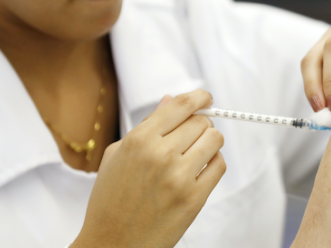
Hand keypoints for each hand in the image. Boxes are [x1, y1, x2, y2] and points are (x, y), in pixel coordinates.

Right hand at [71, 90, 225, 247]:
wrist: (112, 245)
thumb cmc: (111, 200)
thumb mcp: (117, 156)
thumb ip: (147, 126)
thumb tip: (170, 101)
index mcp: (139, 141)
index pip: (181, 105)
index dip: (199, 97)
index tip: (206, 98)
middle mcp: (161, 155)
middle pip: (201, 122)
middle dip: (201, 124)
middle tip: (193, 135)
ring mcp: (180, 177)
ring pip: (215, 139)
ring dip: (209, 142)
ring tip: (196, 151)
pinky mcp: (194, 198)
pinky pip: (219, 166)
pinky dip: (213, 163)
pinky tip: (199, 169)